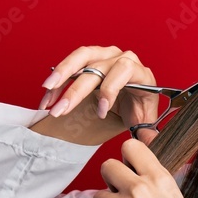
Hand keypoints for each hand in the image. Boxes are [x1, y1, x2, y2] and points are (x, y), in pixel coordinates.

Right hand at [40, 45, 160, 145]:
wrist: (134, 99)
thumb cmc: (140, 108)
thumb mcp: (146, 122)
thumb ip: (148, 133)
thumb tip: (150, 142)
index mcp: (141, 73)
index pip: (124, 71)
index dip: (110, 90)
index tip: (101, 111)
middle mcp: (123, 58)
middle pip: (97, 68)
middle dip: (76, 91)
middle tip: (60, 110)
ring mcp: (106, 55)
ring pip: (82, 57)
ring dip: (62, 74)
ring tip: (47, 92)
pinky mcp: (91, 57)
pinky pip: (72, 63)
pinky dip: (58, 79)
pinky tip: (47, 95)